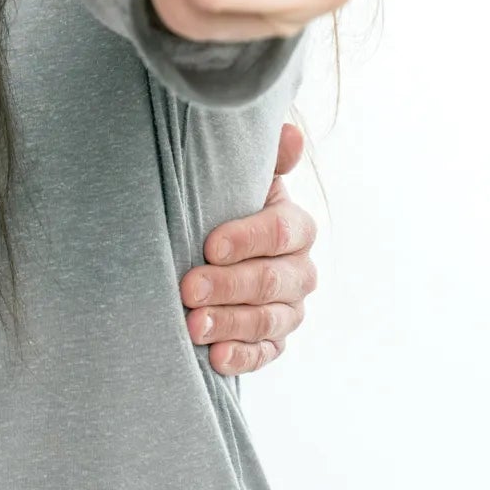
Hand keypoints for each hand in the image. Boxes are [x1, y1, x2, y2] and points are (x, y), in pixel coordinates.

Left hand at [181, 121, 317, 374]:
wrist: (214, 246)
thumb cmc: (224, 203)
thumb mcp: (240, 177)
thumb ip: (265, 157)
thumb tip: (290, 132)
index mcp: (295, 226)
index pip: (280, 233)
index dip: (246, 239)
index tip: (209, 245)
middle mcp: (301, 270)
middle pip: (272, 281)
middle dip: (228, 286)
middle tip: (188, 289)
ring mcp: (290, 309)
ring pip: (268, 320)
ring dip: (229, 323)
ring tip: (192, 326)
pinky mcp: (275, 340)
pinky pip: (266, 353)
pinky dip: (242, 357)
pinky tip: (216, 358)